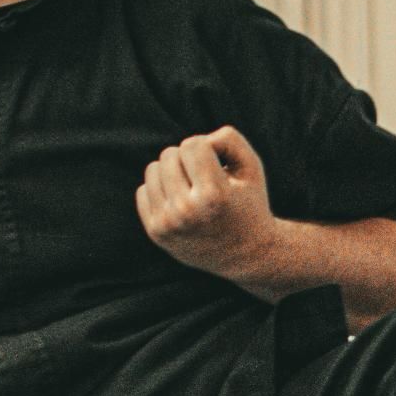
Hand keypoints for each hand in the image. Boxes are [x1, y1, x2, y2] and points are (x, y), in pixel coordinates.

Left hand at [135, 126, 287, 284]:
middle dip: (187, 160)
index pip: (192, 144)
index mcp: (213, 195)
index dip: (206, 148)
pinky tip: (180, 203)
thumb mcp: (252, 167)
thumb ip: (229, 139)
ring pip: (153, 169)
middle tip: (205, 179)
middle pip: (169, 155)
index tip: (219, 166)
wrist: (245, 256)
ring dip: (172, 173)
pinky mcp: (156, 233)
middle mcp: (187, 211)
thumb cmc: (248, 204)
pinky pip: (143, 191)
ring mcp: (168, 224)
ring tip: (192, 189)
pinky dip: (161, 191)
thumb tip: (197, 141)